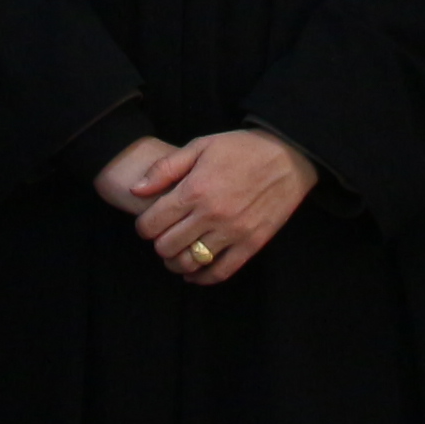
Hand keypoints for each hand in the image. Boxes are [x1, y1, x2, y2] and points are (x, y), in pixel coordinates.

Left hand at [119, 129, 316, 285]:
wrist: (288, 156)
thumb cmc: (242, 148)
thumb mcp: (201, 146)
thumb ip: (165, 168)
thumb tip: (136, 190)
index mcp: (195, 190)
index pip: (152, 223)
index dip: (143, 227)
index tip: (148, 224)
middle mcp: (211, 215)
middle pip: (167, 247)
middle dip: (158, 244)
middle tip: (163, 237)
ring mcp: (233, 232)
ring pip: (190, 263)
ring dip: (176, 263)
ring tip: (176, 255)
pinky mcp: (251, 244)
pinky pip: (220, 272)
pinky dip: (202, 278)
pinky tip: (195, 272)